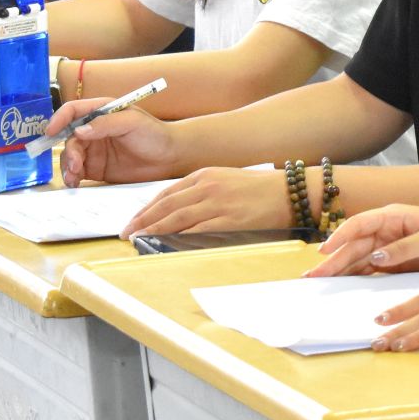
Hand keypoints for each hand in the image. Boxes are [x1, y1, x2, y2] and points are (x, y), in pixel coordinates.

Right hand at [49, 99, 184, 185]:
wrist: (170, 158)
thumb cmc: (155, 134)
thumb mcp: (132, 122)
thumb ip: (106, 124)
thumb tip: (80, 131)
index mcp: (101, 112)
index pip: (72, 111)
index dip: (59, 119)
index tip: (50, 131)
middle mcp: (94, 130)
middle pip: (69, 138)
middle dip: (68, 151)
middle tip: (75, 165)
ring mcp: (94, 150)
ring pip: (70, 156)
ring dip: (67, 166)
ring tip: (73, 177)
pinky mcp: (97, 169)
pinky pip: (78, 172)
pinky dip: (72, 177)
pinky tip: (74, 182)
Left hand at [124, 167, 288, 236]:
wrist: (292, 192)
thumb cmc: (263, 189)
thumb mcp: (228, 181)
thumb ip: (204, 192)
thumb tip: (181, 211)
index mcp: (206, 175)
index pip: (167, 193)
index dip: (146, 208)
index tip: (133, 220)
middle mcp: (208, 187)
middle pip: (166, 205)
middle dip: (142, 220)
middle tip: (126, 232)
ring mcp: (218, 203)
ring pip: (177, 218)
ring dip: (153, 230)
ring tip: (138, 240)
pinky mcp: (230, 220)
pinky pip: (197, 231)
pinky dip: (177, 238)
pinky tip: (165, 244)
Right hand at [306, 203, 418, 276]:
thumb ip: (404, 248)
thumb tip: (376, 256)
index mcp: (393, 216)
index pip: (360, 225)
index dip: (340, 237)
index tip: (324, 252)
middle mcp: (385, 230)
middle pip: (353, 245)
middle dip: (332, 260)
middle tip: (312, 276)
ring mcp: (387, 246)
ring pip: (357, 258)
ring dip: (338, 270)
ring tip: (318, 282)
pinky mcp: (392, 261)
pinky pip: (369, 269)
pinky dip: (354, 277)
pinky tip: (341, 286)